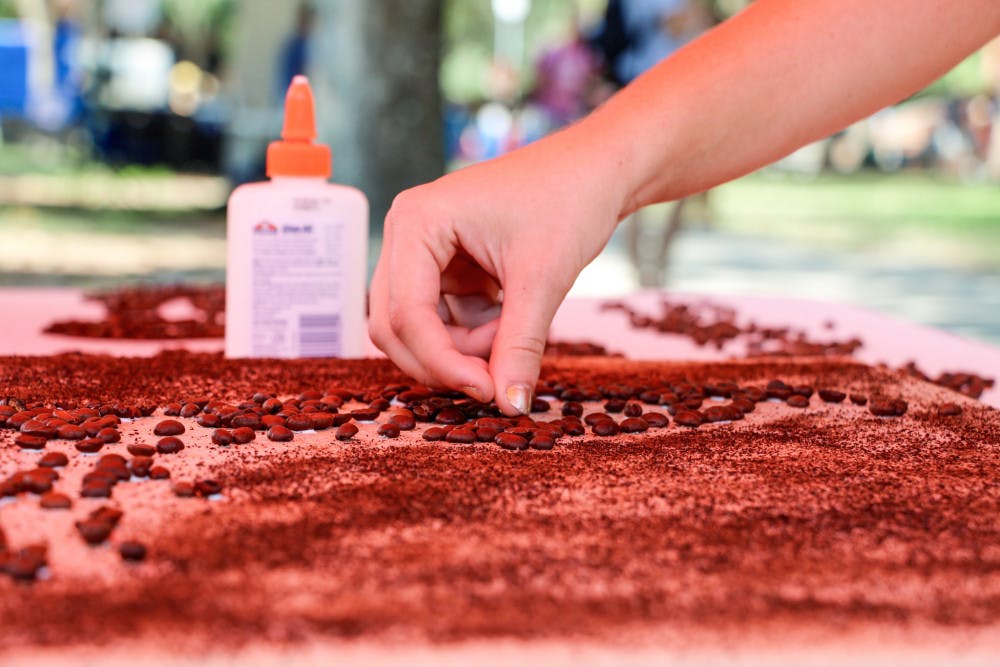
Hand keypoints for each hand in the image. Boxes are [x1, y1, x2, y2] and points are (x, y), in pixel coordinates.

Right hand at [369, 127, 626, 414]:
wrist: (597, 169)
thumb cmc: (569, 200)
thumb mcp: (543, 279)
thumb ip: (520, 346)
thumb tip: (510, 407)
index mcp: (416, 222)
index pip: (406, 314)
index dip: (443, 363)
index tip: (489, 392)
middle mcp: (406, 233)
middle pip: (396, 326)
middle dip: (444, 360)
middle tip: (496, 380)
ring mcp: (421, 250)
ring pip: (418, 329)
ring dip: (463, 347)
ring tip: (514, 331)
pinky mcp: (443, 266)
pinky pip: (442, 319)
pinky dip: (474, 333)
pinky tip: (511, 318)